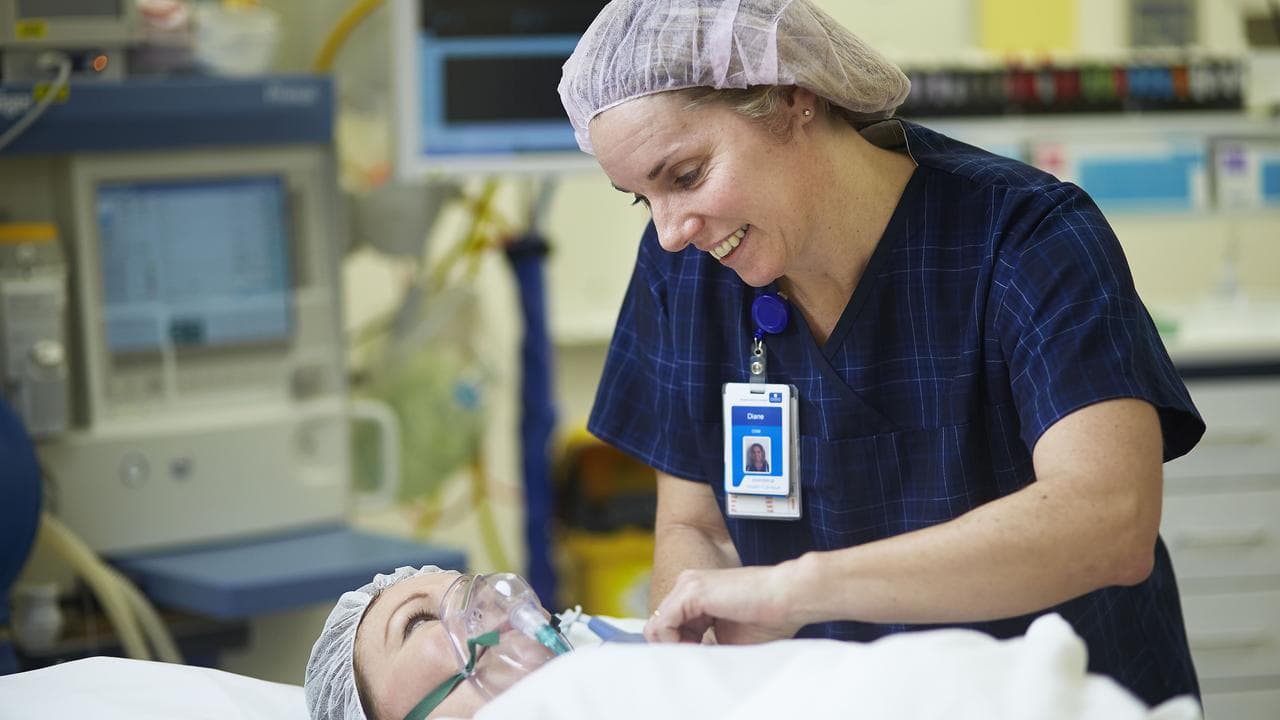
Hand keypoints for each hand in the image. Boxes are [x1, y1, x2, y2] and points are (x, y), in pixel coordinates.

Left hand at [643, 564, 802, 644]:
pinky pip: (661, 625)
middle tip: (699, 659)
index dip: (680, 648)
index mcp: (697, 593)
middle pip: (659, 627)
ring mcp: (687, 585)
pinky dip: (673, 644)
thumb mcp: (727, 637)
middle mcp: (688, 585)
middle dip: (675, 649)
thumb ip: (704, 644)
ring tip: (700, 654)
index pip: (669, 626)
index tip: (701, 659)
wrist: (787, 598)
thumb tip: (687, 662)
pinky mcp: (690, 591)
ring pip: (656, 627)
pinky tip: (697, 648)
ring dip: (674, 648)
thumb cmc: (767, 617)